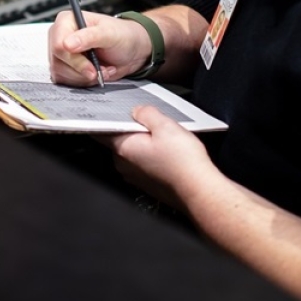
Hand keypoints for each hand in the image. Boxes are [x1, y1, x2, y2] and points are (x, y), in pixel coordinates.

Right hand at [47, 10, 150, 85]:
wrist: (131, 50)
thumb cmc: (122, 36)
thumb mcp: (109, 33)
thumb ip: (89, 36)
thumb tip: (66, 44)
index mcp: (67, 21)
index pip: (59, 45)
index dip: (74, 60)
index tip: (92, 68)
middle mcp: (60, 37)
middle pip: (59, 63)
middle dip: (83, 71)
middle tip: (100, 69)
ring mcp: (61, 54)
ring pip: (62, 75)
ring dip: (85, 78)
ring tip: (101, 69)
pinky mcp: (65, 68)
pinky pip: (66, 82)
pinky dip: (84, 82)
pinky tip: (96, 74)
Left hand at [103, 105, 217, 209]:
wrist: (198, 190)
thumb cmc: (182, 162)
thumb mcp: (165, 125)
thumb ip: (147, 114)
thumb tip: (138, 111)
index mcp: (123, 149)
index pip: (102, 130)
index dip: (106, 118)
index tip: (112, 110)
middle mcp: (124, 165)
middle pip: (119, 140)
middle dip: (132, 129)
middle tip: (152, 122)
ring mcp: (135, 176)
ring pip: (133, 152)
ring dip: (144, 143)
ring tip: (165, 139)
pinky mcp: (147, 183)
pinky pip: (144, 164)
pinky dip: (152, 156)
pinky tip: (169, 153)